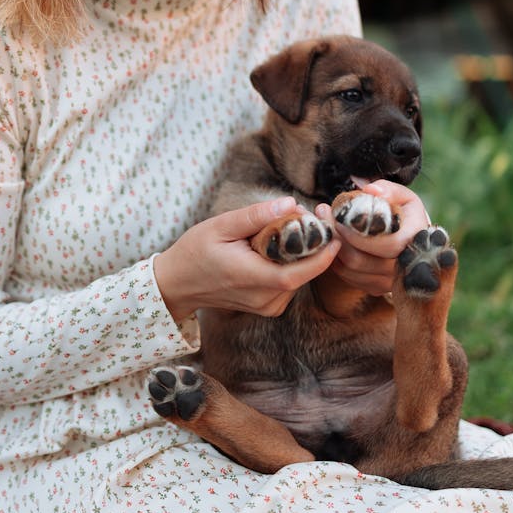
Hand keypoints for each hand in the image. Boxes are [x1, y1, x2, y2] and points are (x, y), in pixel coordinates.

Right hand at [154, 198, 342, 323]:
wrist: (178, 283)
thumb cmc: (196, 251)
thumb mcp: (221, 225)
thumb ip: (256, 216)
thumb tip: (290, 204)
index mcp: (250, 278)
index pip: (297, 274)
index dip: (321, 256)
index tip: (334, 232)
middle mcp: (263, 299)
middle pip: (304, 273)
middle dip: (315, 245)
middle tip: (312, 215)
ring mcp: (266, 307)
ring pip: (299, 277)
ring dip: (303, 253)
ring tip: (290, 228)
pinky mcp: (268, 307)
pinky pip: (291, 283)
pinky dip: (292, 264)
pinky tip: (279, 247)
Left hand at [315, 180, 429, 297]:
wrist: (409, 238)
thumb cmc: (403, 214)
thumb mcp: (401, 197)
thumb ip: (388, 190)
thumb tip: (371, 191)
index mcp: (416, 240)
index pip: (387, 244)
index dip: (358, 233)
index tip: (340, 217)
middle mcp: (405, 267)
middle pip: (360, 261)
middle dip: (337, 237)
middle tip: (323, 214)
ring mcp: (390, 281)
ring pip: (349, 270)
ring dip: (332, 248)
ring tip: (325, 225)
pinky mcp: (376, 288)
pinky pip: (347, 277)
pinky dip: (336, 260)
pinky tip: (334, 242)